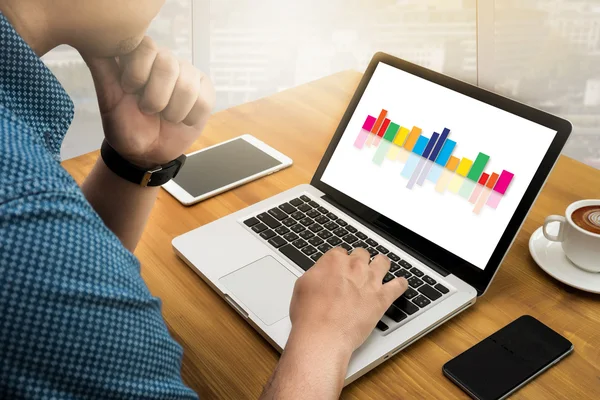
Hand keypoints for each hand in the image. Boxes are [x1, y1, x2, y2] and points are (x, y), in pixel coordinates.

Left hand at [84, 37, 214, 167]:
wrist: (145, 152)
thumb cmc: (125, 124)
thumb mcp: (109, 98)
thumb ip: (102, 68)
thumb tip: (88, 41)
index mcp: (142, 57)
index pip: (146, 47)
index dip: (138, 73)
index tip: (130, 91)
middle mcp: (166, 60)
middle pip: (169, 65)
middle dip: (155, 98)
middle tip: (148, 110)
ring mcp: (188, 75)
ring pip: (187, 86)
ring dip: (173, 111)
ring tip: (165, 117)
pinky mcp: (205, 91)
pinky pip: (204, 101)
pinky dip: (190, 118)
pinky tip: (182, 120)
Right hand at [289, 248, 408, 355]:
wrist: (323, 335)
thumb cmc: (309, 315)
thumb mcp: (302, 286)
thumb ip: (315, 274)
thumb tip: (320, 274)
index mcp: (333, 261)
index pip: (340, 252)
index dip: (340, 260)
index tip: (339, 268)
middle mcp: (354, 266)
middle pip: (362, 254)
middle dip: (359, 260)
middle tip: (357, 270)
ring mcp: (370, 280)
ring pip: (383, 262)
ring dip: (381, 264)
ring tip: (380, 268)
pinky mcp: (382, 298)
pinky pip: (399, 286)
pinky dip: (401, 284)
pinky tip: (401, 284)